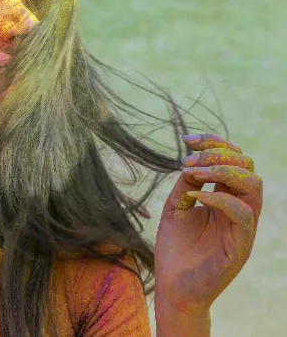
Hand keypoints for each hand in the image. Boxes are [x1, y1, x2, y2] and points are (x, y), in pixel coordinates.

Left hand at [155, 133, 262, 313]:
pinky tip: (194, 196)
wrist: (172, 285)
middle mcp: (238, 208)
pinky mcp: (240, 245)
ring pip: (253, 184)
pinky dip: (219, 198)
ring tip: (193, 173)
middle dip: (217, 153)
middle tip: (187, 161)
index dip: (214, 143)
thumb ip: (187, 183)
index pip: (234, 160)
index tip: (186, 139)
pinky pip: (243, 213)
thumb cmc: (175, 248)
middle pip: (247, 166)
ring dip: (222, 170)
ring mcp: (242, 226)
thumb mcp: (176, 206)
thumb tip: (194, 162)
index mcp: (225, 197)